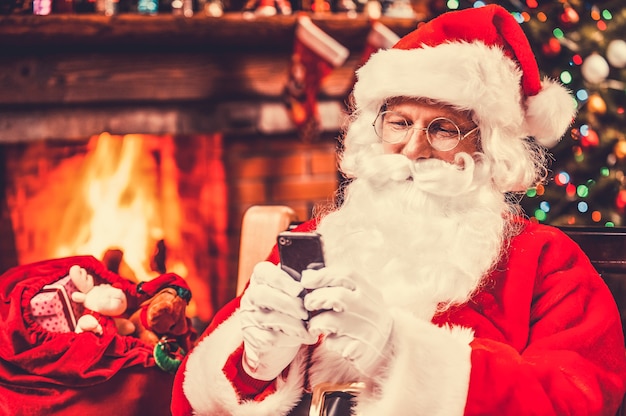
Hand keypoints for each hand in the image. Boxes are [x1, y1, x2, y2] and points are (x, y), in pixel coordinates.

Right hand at [239, 261, 317, 380]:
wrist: (277, 342)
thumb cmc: (291, 308)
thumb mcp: (294, 291)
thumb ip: (302, 281)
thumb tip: (319, 276)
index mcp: (261, 278)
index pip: (264, 272)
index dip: (282, 280)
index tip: (299, 289)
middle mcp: (251, 296)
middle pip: (263, 294)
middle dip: (289, 303)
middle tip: (306, 312)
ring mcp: (250, 318)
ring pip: (269, 317)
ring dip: (294, 324)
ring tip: (309, 326)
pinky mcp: (254, 338)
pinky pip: (271, 337)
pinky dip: (292, 338)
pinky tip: (305, 337)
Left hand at [301, 267, 392, 374]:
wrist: (392, 346)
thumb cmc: (366, 316)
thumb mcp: (360, 295)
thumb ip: (337, 283)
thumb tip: (308, 275)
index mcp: (369, 291)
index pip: (346, 275)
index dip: (323, 275)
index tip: (307, 280)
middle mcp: (369, 308)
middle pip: (337, 296)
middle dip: (315, 298)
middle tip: (309, 304)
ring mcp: (365, 329)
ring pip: (329, 320)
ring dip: (316, 322)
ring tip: (316, 326)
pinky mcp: (359, 349)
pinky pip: (334, 343)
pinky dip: (329, 342)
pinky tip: (334, 340)